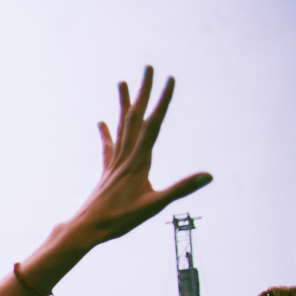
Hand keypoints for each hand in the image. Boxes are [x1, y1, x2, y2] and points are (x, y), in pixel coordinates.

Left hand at [67, 67, 211, 246]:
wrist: (87, 228)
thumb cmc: (119, 220)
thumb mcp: (154, 206)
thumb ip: (181, 189)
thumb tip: (209, 176)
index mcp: (139, 161)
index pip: (154, 124)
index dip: (163, 101)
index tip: (170, 79)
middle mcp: (125, 157)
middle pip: (135, 117)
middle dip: (143, 91)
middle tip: (147, 67)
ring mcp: (115, 163)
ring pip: (121, 126)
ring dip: (123, 104)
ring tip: (122, 82)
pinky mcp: (107, 172)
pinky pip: (108, 147)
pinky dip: (107, 132)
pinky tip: (101, 122)